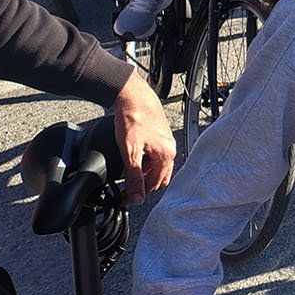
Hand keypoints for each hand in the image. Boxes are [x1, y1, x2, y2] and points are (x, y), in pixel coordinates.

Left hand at [113, 71, 174, 202]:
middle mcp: (170, 148)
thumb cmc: (134, 119)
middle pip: (158, 177)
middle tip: (124, 190)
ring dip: (144, 174)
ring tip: (126, 175)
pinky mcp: (159, 134)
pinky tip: (133, 159)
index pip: (154, 185)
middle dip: (142, 185)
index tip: (123, 198)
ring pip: (156, 166)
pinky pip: (155, 155)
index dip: (137, 194)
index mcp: (167, 155)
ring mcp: (166, 141)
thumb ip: (134, 177)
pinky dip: (145, 162)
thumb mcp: (130, 153)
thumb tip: (137, 198)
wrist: (134, 97)